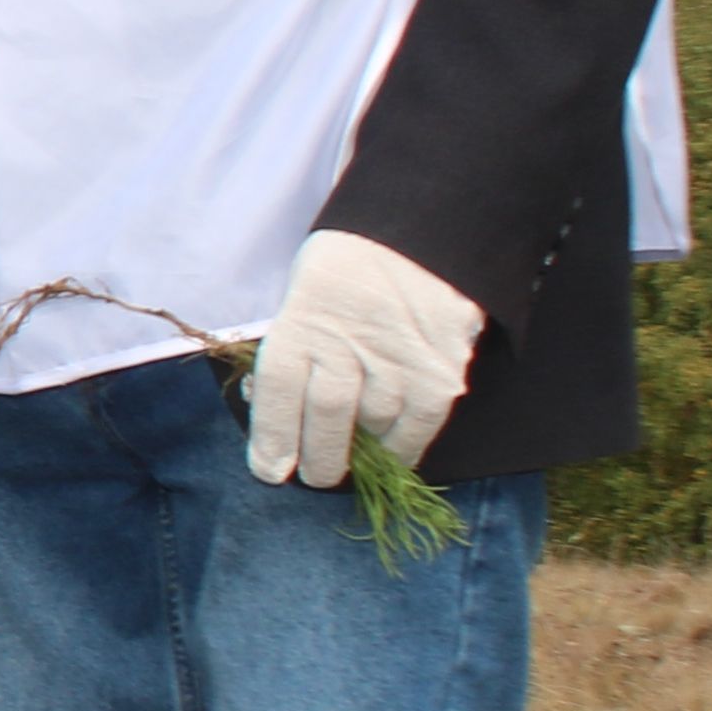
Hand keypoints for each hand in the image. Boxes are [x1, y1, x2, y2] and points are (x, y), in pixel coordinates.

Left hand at [247, 229, 480, 487]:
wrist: (420, 235)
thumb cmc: (346, 270)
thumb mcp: (302, 297)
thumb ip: (290, 355)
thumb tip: (275, 421)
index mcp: (305, 317)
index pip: (279, 391)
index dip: (272, 438)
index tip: (270, 470)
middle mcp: (351, 338)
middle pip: (329, 417)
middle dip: (319, 459)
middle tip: (315, 475)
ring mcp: (400, 356)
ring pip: (375, 427)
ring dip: (360, 455)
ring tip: (351, 462)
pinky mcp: (442, 369)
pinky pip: (418, 427)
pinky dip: (401, 449)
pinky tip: (390, 453)